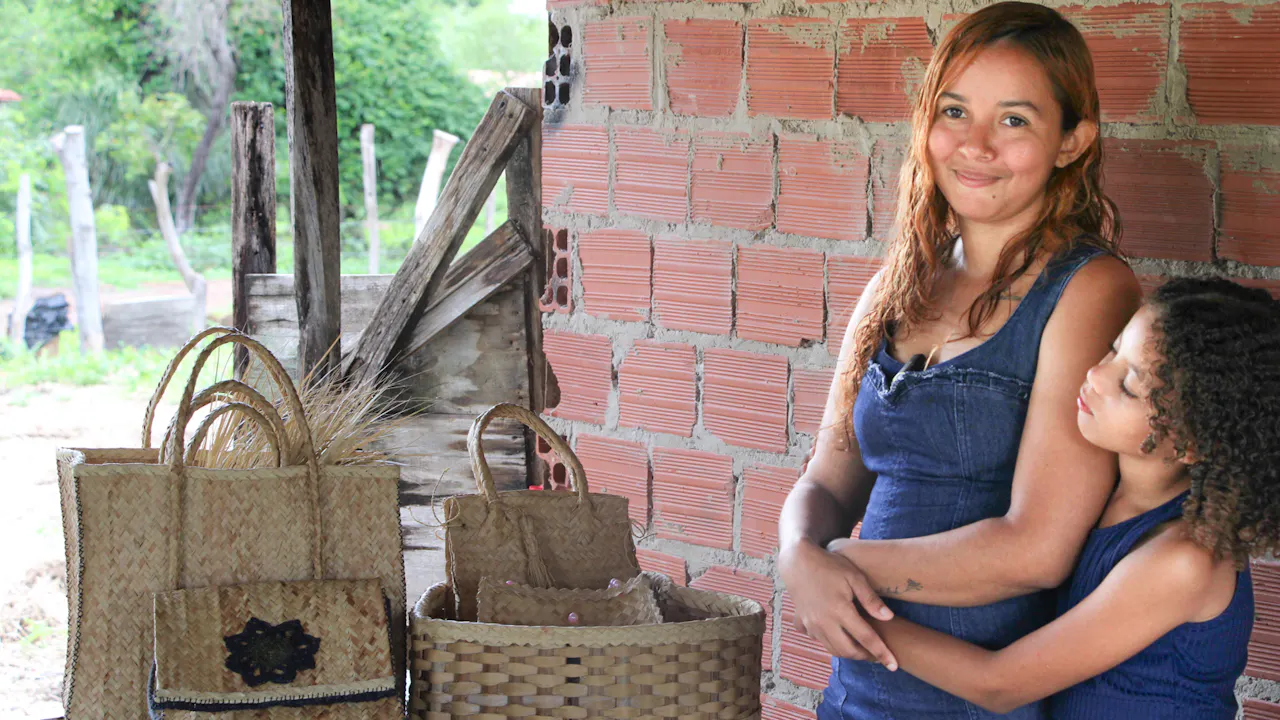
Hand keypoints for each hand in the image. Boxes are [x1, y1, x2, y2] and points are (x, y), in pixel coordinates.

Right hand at [778, 539, 897, 668]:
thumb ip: (871, 599)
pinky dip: (834, 644)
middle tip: (877, 653)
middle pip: (849, 651)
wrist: (798, 562)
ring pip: (834, 650)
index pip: (866, 638)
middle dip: (865, 656)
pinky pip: (821, 642)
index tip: (894, 665)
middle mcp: (824, 622)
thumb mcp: (854, 577)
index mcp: (840, 610)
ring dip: (850, 652)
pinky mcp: (804, 625)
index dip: (882, 653)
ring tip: (862, 647)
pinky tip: (840, 635)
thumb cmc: (829, 566)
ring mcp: (812, 625)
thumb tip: (889, 618)